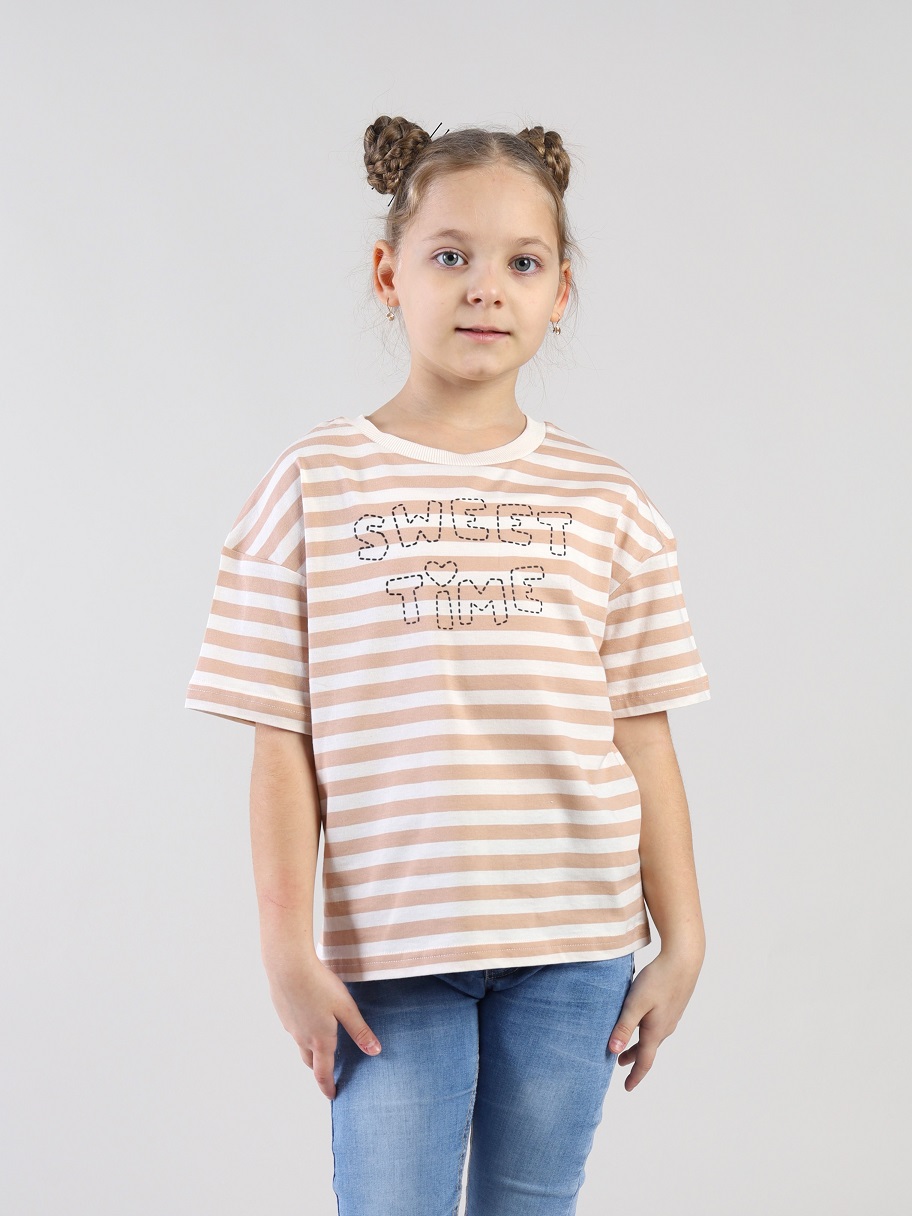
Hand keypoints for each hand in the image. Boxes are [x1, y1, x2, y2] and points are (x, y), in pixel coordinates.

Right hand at [264, 955, 381, 1100]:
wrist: (288, 967)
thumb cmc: (320, 985)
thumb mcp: (346, 1008)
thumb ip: (359, 1030)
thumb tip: (375, 1051)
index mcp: (320, 1040)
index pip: (323, 1073)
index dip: (328, 1086)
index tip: (332, 1095)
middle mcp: (302, 1037)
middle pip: (310, 1061)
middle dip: (319, 1069)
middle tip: (328, 1071)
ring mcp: (290, 1025)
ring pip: (301, 1044)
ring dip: (310, 1049)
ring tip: (320, 1043)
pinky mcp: (283, 1012)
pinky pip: (294, 1028)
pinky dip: (302, 1029)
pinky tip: (308, 1015)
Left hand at [607, 947, 703, 1091]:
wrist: (683, 960)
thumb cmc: (658, 980)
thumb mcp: (635, 1003)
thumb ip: (624, 1026)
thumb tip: (613, 1051)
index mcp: (655, 1031)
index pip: (644, 1061)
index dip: (635, 1076)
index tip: (626, 1087)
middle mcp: (665, 1027)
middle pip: (647, 1049)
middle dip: (633, 1059)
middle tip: (619, 1064)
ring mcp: (671, 1016)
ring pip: (652, 1036)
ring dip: (638, 1043)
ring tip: (625, 1044)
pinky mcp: (672, 1004)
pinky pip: (657, 1024)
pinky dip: (645, 1030)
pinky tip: (641, 1019)